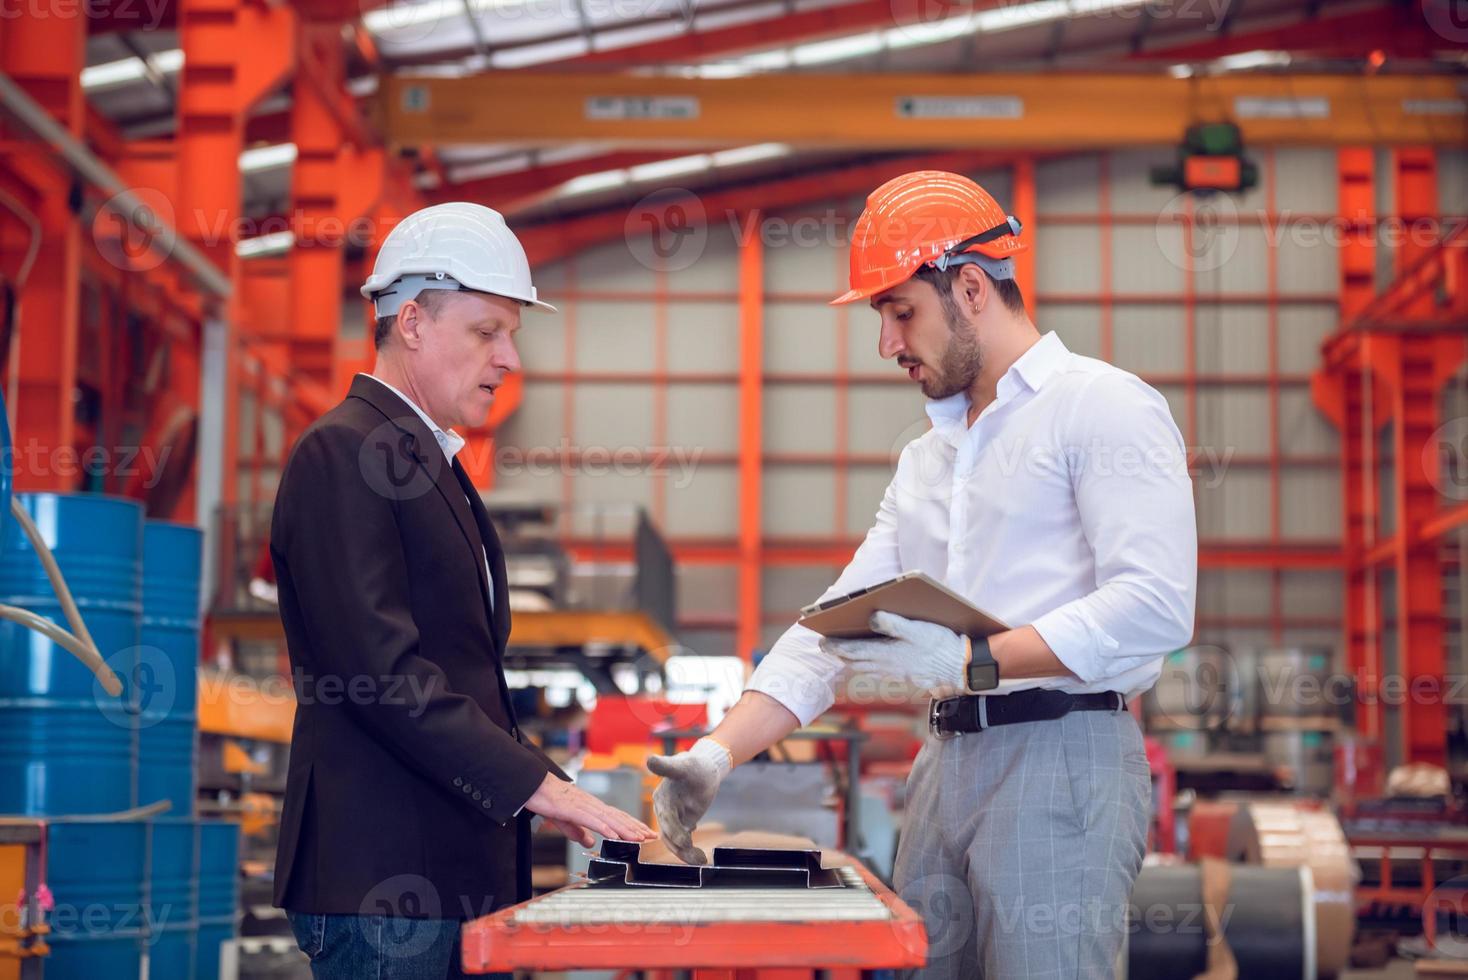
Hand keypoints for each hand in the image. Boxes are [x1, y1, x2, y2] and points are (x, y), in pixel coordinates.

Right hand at [526, 773, 655, 847]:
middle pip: (618, 818)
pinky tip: (614, 835)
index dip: (632, 826)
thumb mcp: (567, 822)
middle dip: (636, 828)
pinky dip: (604, 827)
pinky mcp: (573, 809)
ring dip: (625, 829)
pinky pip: (591, 820)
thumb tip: (591, 842)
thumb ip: (579, 832)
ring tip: (639, 838)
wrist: (534, 786)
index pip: (617, 818)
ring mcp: (584, 806)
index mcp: (592, 808)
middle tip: (652, 837)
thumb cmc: (550, 801)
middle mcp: (592, 805)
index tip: (646, 834)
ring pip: (609, 819)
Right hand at [646, 737, 733, 864]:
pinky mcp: (682, 824)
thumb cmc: (693, 764)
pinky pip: (683, 842)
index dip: (674, 830)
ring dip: (686, 853)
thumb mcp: (683, 765)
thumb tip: (648, 759)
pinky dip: (690, 851)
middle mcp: (664, 811)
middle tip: (698, 857)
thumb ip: (667, 766)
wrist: (704, 769)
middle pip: (669, 833)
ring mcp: (673, 819)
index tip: (685, 841)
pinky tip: (699, 857)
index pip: (666, 817)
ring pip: (675, 841)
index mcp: (661, 798)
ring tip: (701, 860)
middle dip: (682, 846)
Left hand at [819, 611, 967, 695]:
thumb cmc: (940, 645)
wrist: (960, 668)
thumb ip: (893, 623)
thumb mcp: (918, 629)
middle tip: (828, 646)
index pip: (853, 651)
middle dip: (840, 654)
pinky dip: (867, 666)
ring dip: (852, 661)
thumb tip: (871, 617)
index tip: (822, 642)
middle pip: (855, 662)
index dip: (835, 647)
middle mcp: (887, 666)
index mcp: (886, 653)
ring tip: (843, 653)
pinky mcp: (903, 675)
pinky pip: (877, 672)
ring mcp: (895, 673)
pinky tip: (870, 661)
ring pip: (865, 669)